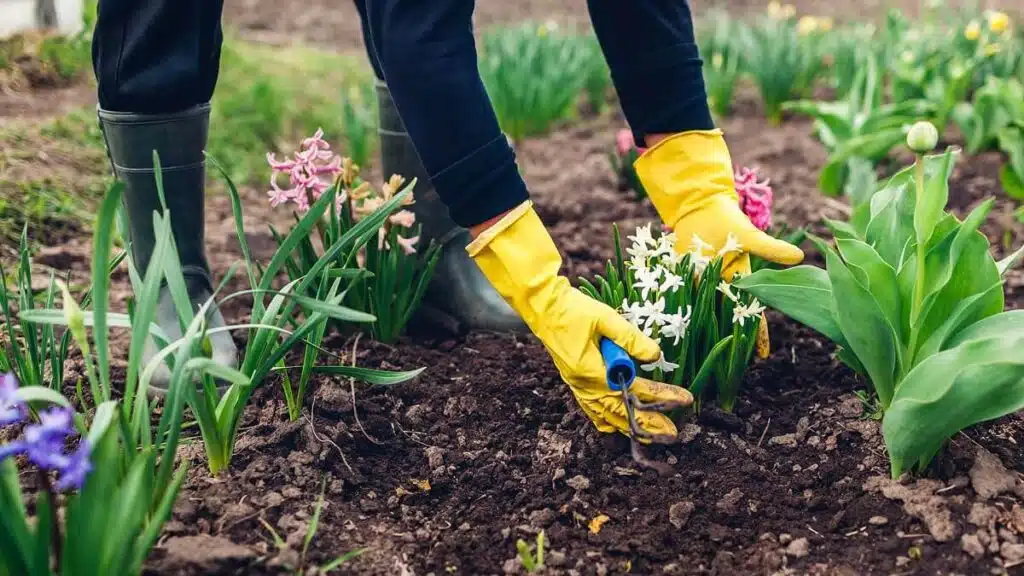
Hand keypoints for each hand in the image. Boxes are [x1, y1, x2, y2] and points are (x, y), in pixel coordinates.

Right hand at [468, 202, 692, 439]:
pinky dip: (605, 420)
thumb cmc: (572, 309)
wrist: (542, 306)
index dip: (661, 396)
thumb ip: (630, 338)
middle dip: (648, 424)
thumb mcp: (605, 317)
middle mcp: (583, 384)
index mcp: (591, 371)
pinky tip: (615, 426)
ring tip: (649, 437)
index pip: (633, 389)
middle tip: (672, 434)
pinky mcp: (573, 380)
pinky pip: (591, 408)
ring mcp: (576, 385)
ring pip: (605, 415)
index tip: (684, 400)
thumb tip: (656, 355)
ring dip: (628, 426)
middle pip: (620, 411)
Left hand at [635, 130, 803, 356]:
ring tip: (701, 358)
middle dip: (730, 341)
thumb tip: (799, 257)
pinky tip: (673, 333)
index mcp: (740, 280)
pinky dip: (678, 313)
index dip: (757, 334)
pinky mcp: (683, 277)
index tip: (761, 356)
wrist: (699, 207)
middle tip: (730, 366)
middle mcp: (721, 286)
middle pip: (727, 318)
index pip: (752, 313)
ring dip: (704, 332)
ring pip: (705, 312)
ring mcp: (702, 283)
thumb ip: (770, 249)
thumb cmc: (727, 220)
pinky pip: (681, 299)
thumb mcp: (749, 236)